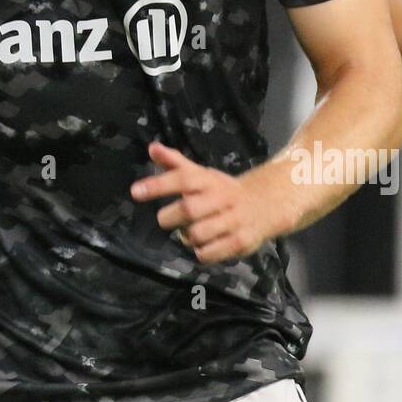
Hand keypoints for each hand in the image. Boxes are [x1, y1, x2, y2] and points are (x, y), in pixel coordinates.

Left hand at [130, 141, 293, 263]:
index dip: (158, 185)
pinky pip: (209, 253)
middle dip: (170, 217)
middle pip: (188, 209)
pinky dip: (200, 252)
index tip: (135, 192)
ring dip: (186, 237)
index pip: (182, 179)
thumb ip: (175, 162)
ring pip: (197, 234)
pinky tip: (205, 244)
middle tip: (165, 219)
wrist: (266, 203)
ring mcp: (233, 221)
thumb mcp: (201, 174)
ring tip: (190, 232)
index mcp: (209, 180)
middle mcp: (221, 198)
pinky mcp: (240, 242)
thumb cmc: (222, 190)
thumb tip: (151, 147)